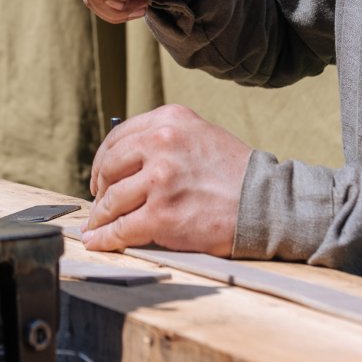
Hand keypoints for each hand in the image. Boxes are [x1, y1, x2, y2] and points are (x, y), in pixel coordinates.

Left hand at [82, 104, 251, 255]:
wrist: (266, 203)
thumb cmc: (236, 173)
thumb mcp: (200, 135)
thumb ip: (165, 140)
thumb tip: (126, 161)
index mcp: (169, 121)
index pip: (118, 137)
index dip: (103, 160)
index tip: (101, 175)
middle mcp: (161, 144)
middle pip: (110, 167)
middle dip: (100, 188)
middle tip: (99, 201)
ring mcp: (160, 180)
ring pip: (112, 200)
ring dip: (100, 217)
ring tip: (96, 225)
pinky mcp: (162, 215)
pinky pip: (121, 228)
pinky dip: (105, 237)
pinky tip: (98, 241)